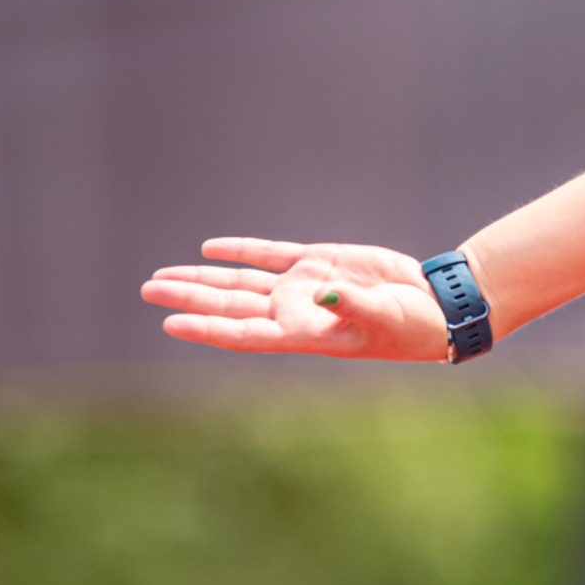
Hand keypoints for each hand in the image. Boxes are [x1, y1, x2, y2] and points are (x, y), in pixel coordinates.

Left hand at [141, 238, 451, 361]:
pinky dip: (240, 252)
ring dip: (203, 280)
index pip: (245, 333)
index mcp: (306, 334)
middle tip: (148, 291)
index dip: (208, 328)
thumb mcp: (385, 318)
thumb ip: (351, 306)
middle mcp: (295, 312)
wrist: (436, 308)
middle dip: (188, 298)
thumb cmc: (412, 326)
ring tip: (162, 278)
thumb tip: (323, 294)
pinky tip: (210, 250)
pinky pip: (269, 255)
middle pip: (230, 306)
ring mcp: (303, 288)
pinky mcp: (318, 263)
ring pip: (240, 282)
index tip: (171, 324)